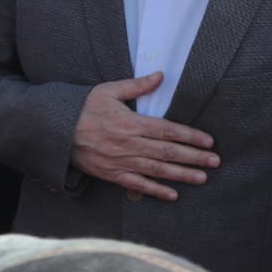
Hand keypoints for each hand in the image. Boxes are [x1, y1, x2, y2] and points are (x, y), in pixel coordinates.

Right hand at [68, 73, 217, 201]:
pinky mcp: (112, 174)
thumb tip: (161, 76)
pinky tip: (173, 195)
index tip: (209, 141)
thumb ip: (137, 85)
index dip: (191, 136)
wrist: (55, 130)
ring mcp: (121, 161)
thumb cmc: (83, 108)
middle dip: (194, 157)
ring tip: (202, 178)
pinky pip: (138, 185)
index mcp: (131, 123)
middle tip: (215, 161)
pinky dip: (156, 191)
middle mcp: (129, 144)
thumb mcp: (108, 90)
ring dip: (182, 175)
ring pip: (158, 170)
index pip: (168, 130)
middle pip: (168, 152)